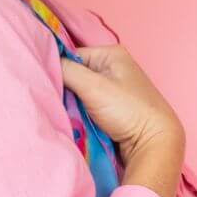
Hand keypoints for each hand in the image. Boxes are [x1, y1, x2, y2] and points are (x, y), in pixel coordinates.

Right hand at [61, 45, 185, 196]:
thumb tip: (45, 63)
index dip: (58, 69)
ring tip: (66, 112)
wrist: (152, 141)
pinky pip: (86, 105)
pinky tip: (76, 119)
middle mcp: (112, 68)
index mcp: (111, 54)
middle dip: (64, 88)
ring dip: (71, 103)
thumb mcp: (93, 87)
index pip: (72, 55)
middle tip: (55, 101)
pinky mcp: (111, 107)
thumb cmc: (127, 110)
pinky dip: (79, 112)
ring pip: (79, 92)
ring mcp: (112, 88)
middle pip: (75, 74)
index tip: (47, 86)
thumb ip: (67, 72)